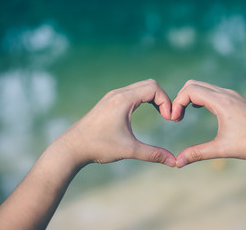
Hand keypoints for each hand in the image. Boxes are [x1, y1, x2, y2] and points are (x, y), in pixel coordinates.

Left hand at [53, 79, 175, 166]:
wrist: (72, 147)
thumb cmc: (98, 146)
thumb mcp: (129, 150)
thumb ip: (154, 154)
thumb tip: (174, 162)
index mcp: (124, 100)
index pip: (154, 88)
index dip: (166, 102)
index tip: (169, 120)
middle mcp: (118, 93)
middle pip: (150, 84)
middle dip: (163, 98)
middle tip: (167, 116)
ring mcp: (112, 96)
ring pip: (141, 87)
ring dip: (154, 98)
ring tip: (161, 114)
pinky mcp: (109, 101)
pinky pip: (132, 92)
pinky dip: (144, 99)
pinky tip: (146, 113)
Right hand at [172, 80, 245, 167]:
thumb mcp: (222, 149)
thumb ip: (198, 153)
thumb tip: (178, 162)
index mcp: (221, 102)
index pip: (190, 90)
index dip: (177, 103)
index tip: (174, 119)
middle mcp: (226, 94)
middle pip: (193, 84)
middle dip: (180, 98)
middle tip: (177, 117)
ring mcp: (232, 95)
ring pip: (203, 86)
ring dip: (190, 97)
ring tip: (185, 114)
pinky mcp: (236, 99)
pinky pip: (212, 91)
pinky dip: (201, 97)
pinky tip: (200, 110)